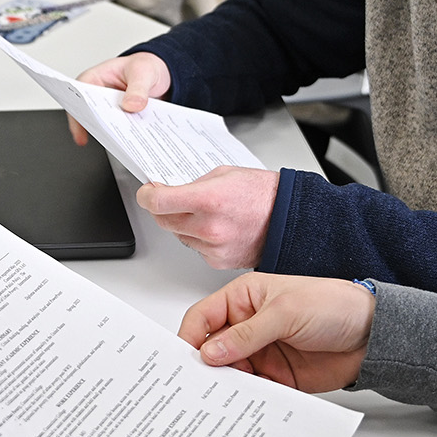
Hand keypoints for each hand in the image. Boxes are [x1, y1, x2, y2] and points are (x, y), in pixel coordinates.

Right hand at [66, 52, 172, 145]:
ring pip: (103, 125)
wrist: (160, 74)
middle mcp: (97, 96)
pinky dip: (123, 136)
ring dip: (111, 134)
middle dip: (97, 127)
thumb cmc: (145, 66)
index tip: (86, 123)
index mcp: (95, 79)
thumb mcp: (143, 72)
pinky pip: (118, 130)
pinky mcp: (119, 119)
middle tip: (107, 137)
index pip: (80, 95)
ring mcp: (108, 109)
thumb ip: (138, 88)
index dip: (80, 110)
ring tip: (120, 142)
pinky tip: (131, 141)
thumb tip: (132, 105)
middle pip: (89, 115)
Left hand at [135, 165, 280, 268]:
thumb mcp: (224, 174)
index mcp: (208, 200)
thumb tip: (172, 191)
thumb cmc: (264, 194)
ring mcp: (213, 248)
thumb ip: (194, 185)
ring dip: (182, 224)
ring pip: (179, 235)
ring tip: (205, 213)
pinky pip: (195, 248)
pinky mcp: (218, 262)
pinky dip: (198, 238)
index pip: (158, 203)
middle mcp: (208, 228)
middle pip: (163, 221)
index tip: (147, 193)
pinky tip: (216, 227)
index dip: (146, 196)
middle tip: (169, 199)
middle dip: (162, 209)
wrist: (289, 219)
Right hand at [178, 274, 375, 390]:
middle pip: (212, 349)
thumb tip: (209, 353)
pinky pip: (253, 390)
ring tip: (220, 400)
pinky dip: (246, 399)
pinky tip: (243, 407)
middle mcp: (247, 326)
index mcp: (244, 299)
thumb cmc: (333, 306)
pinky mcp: (276, 377)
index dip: (189, 337)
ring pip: (230, 373)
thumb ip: (246, 335)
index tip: (181, 361)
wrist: (373, 335)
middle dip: (204, 367)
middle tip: (196, 386)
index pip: (203, 317)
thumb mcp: (285, 313)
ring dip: (225, 386)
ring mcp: (261, 353)